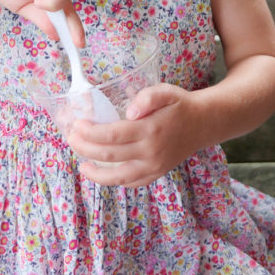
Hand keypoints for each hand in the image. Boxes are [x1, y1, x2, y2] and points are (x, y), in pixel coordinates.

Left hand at [67, 84, 206, 186]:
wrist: (203, 123)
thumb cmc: (180, 105)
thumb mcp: (166, 91)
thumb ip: (148, 97)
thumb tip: (129, 111)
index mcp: (150, 130)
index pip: (112, 135)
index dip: (90, 132)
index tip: (77, 125)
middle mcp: (151, 152)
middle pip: (109, 155)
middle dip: (84, 148)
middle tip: (71, 138)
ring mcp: (154, 167)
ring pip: (117, 177)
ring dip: (94, 172)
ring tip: (81, 163)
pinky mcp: (156, 174)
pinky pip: (131, 183)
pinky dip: (113, 180)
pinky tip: (102, 172)